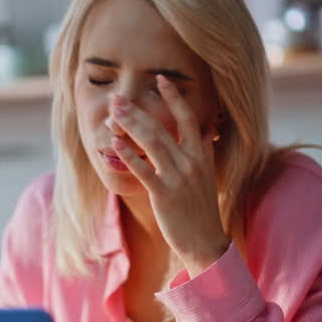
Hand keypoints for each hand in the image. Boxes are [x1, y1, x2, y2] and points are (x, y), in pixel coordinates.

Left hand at [109, 75, 229, 275]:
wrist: (206, 242)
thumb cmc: (202, 209)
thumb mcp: (208, 175)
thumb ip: (204, 151)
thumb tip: (205, 130)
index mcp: (201, 155)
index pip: (188, 117)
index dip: (174, 97)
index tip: (160, 79)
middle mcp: (190, 162)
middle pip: (162, 127)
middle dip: (138, 110)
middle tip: (118, 98)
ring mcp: (177, 177)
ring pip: (151, 143)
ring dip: (130, 125)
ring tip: (113, 113)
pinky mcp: (164, 195)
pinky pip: (143, 171)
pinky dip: (128, 155)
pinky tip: (115, 144)